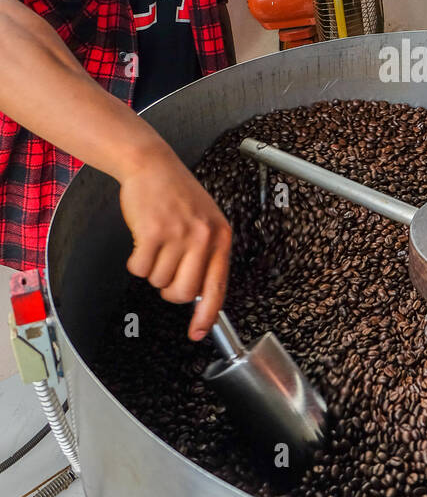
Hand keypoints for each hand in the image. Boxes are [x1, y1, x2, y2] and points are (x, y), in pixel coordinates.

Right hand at [118, 146, 231, 340]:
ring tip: (155, 244)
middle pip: (184, 293)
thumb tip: (202, 297)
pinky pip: (139, 269)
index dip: (207, 316)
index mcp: (220, 237)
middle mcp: (203, 237)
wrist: (152, 165)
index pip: (218, 287)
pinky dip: (136, 262)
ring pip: (158, 281)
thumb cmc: (177, 194)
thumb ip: (206, 256)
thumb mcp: (205, 222)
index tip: (198, 332)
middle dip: (170, 291)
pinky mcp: (152, 232)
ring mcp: (178, 234)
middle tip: (165, 274)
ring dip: (152, 269)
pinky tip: (142, 241)